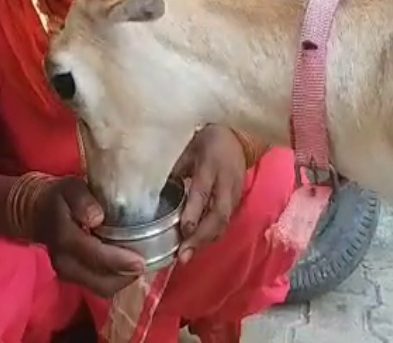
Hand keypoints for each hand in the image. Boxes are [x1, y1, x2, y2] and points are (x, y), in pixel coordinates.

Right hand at [33, 176, 145, 297]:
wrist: (37, 212)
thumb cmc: (60, 198)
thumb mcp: (70, 187)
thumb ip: (82, 200)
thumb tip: (97, 217)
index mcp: (64, 238)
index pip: (93, 255)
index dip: (118, 261)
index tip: (140, 261)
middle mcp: (65, 262)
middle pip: (100, 282)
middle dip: (125, 276)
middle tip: (144, 260)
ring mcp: (67, 274)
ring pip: (102, 288)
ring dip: (122, 279)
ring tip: (137, 261)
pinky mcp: (73, 278)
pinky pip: (99, 286)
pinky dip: (115, 279)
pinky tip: (125, 264)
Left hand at [172, 125, 245, 263]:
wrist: (238, 137)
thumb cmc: (206, 141)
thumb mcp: (187, 149)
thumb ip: (174, 170)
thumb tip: (154, 194)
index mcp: (210, 166)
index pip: (202, 193)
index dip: (193, 213)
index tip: (183, 230)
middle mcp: (225, 183)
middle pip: (218, 215)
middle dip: (201, 238)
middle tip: (183, 256)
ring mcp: (234, 194)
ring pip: (223, 223)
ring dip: (206, 241)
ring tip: (187, 256)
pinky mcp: (237, 201)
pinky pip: (225, 222)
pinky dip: (211, 236)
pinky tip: (197, 246)